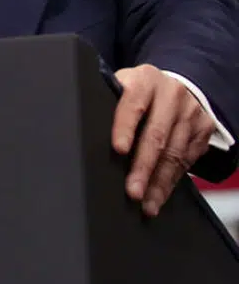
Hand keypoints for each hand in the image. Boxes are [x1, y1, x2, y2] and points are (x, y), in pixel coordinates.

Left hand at [111, 65, 217, 216]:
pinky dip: (172, 181)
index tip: (119, 149)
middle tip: (133, 191)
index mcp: (144, 80)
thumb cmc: (135, 93)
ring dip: (159, 182)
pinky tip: (160, 196)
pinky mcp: (203, 128)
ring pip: (175, 153)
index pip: (132, 104)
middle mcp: (171, 93)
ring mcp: (190, 111)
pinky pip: (188, 160)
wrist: (172, 87)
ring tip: (146, 204)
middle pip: (156, 135)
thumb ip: (106, 103)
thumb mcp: (120, 87)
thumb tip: (80, 133)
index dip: (125, 127)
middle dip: (143, 167)